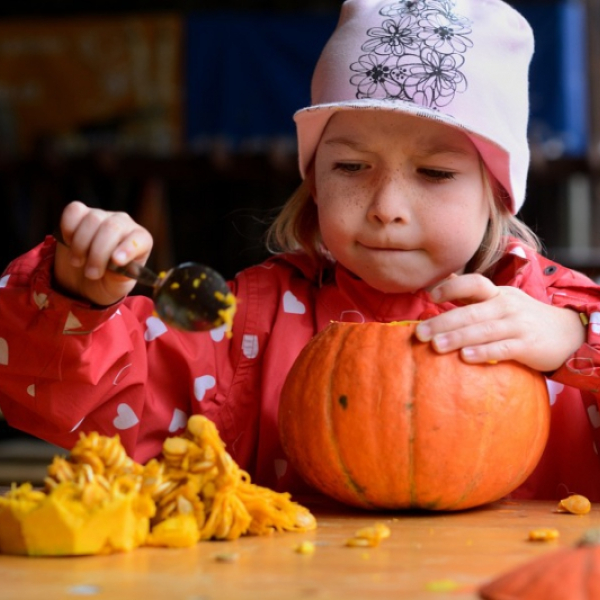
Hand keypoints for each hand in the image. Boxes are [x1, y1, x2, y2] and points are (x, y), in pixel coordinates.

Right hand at [54, 201, 152, 306]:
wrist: (84, 278)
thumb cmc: (108, 281)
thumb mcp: (117, 287)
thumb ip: (120, 276)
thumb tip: (118, 263)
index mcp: (141, 241)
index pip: (140, 238)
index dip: (128, 248)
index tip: (117, 261)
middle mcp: (124, 224)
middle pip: (112, 228)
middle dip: (98, 253)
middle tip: (91, 274)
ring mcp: (103, 216)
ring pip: (92, 219)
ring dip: (80, 245)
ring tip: (78, 263)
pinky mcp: (81, 212)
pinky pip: (74, 211)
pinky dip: (68, 228)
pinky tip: (69, 243)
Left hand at [415, 273, 585, 371]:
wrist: (567, 334)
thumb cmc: (522, 317)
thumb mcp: (500, 300)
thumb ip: (473, 293)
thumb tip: (444, 278)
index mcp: (497, 293)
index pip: (475, 283)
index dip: (453, 287)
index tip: (431, 296)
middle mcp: (506, 306)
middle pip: (472, 311)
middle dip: (443, 321)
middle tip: (420, 333)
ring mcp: (517, 325)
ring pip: (484, 330)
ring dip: (458, 338)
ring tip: (436, 346)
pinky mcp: (527, 346)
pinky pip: (503, 349)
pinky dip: (484, 353)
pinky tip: (465, 357)